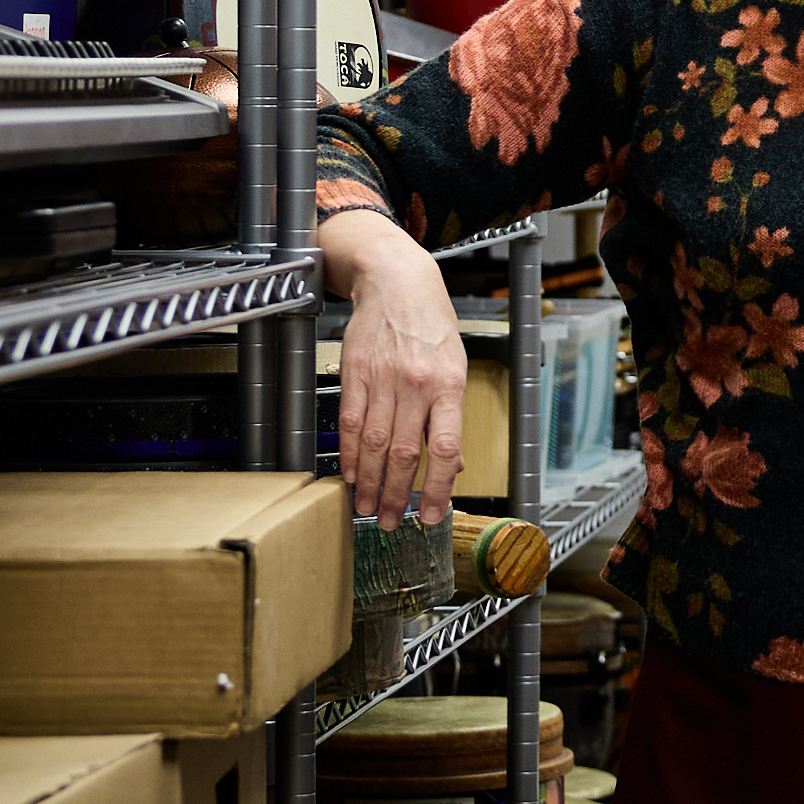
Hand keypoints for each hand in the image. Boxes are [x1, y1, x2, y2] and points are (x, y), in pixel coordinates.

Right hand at [322, 208, 466, 527]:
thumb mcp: (456, 366)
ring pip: (372, 443)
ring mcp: (383, 379)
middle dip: (394, 495)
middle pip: (402, 452)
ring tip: (365, 507)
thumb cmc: (431, 325)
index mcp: (449, 385)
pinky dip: (348, 453)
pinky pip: (349, 422)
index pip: (443, 448)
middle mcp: (416, 385)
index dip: (435, 487)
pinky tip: (349, 473)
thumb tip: (453, 465)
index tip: (428, 516)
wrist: (396, 281)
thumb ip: (450, 417)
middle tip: (388, 522)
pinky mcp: (355, 373)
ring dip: (368, 482)